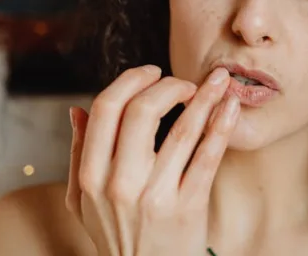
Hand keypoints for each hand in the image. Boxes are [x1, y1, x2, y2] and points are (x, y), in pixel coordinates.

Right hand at [66, 65, 239, 254]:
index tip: (152, 73)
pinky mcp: (188, 206)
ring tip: (219, 80)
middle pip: (142, 112)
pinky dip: (222, 126)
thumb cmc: (118, 234)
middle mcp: (120, 184)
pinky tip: (230, 107)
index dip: (131, 81)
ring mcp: (156, 195)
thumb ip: (78, 154)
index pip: (107, 109)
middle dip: (168, 85)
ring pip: (182, 131)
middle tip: (185, 82)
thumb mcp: (83, 200)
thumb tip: (77, 110)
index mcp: (91, 176)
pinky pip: (208, 156)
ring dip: (205, 97)